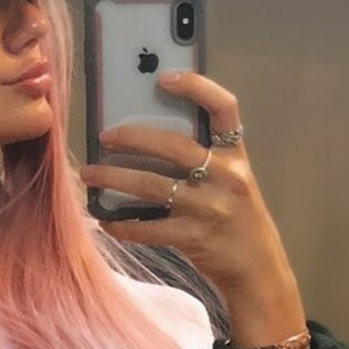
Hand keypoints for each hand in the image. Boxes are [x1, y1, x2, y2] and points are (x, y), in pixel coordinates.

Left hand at [79, 72, 302, 316]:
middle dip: (133, 138)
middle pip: (174, 146)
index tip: (164, 77)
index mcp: (236, 156)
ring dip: (114, 179)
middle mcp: (226, 178)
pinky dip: (123, 224)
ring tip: (90, 174)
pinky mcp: (195, 238)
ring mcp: (210, 209)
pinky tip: (106, 220)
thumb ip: (203, 159)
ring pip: (153, 186)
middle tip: (104, 136)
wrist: (259, 271)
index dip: (196, 87)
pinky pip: (149, 228)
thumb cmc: (238, 220)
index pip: (224, 109)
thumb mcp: (232, 182)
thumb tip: (146, 140)